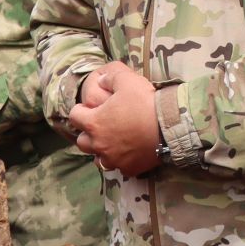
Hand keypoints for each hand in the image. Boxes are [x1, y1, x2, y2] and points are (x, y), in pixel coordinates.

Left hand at [67, 61, 158, 176]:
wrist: (170, 127)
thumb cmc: (145, 103)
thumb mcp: (127, 80)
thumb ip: (110, 77)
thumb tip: (101, 79)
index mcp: (94, 123)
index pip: (74, 116)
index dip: (81, 110)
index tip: (92, 107)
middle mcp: (99, 144)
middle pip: (82, 142)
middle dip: (88, 133)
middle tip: (101, 125)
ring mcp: (113, 159)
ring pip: (97, 159)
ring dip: (101, 150)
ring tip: (112, 142)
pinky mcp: (129, 168)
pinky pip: (118, 167)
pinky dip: (120, 161)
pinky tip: (129, 153)